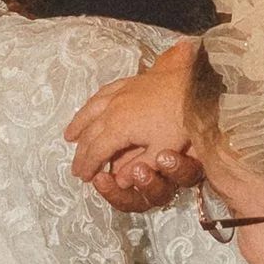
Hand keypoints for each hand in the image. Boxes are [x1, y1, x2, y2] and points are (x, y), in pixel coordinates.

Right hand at [66, 47, 198, 208]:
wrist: (194, 86)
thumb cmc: (181, 119)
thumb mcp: (163, 149)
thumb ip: (139, 167)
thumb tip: (119, 180)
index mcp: (119, 127)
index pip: (96, 151)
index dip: (88, 166)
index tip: (82, 177)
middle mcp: (113, 109)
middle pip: (90, 133)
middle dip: (80, 152)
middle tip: (75, 167)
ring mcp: (119, 93)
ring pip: (90, 110)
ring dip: (78, 124)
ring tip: (70, 136)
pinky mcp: (129, 83)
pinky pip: (102, 93)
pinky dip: (91, 103)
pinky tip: (90, 106)